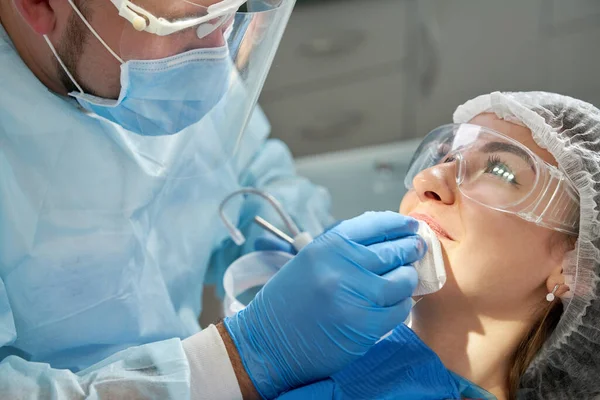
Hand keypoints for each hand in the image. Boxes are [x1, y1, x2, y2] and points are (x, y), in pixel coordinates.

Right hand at [224, 211, 423, 398]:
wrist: (268, 342)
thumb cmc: (288, 302)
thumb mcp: (310, 261)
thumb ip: (344, 249)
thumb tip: (385, 237)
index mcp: (327, 245)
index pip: (374, 224)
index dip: (398, 223)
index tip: (410, 226)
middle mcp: (342, 266)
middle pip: (392, 250)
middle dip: (410, 249)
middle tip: (418, 249)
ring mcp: (355, 295)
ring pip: (401, 281)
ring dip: (408, 280)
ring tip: (406, 279)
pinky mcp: (365, 325)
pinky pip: (398, 309)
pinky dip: (401, 305)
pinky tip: (396, 303)